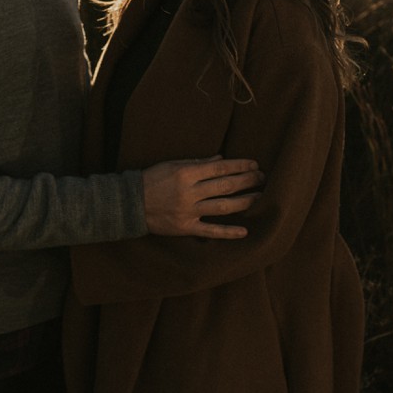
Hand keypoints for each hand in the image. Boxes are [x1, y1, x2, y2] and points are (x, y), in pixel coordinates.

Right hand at [142, 156, 263, 238]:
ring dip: (245, 201)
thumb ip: (198, 163)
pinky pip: (210, 231)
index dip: (240, 166)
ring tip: (260, 197)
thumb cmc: (151, 179)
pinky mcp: (185, 228)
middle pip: (226, 186)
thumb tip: (221, 160)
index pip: (220, 168)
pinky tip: (244, 231)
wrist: (130, 203)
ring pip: (223, 207)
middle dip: (247, 181)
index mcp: (186, 173)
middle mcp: (189, 192)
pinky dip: (228, 232)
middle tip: (263, 178)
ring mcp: (188, 211)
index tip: (254, 164)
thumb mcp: (172, 165)